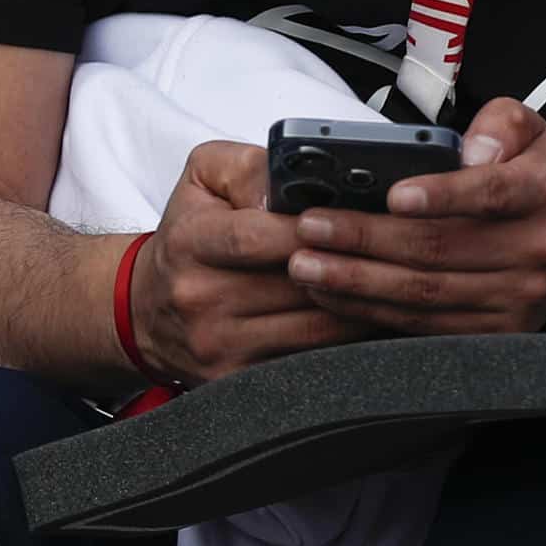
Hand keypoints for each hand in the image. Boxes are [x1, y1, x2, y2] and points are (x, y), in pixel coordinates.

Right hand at [133, 143, 375, 385]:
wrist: (146, 309)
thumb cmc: (188, 236)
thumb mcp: (205, 179)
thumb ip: (248, 168)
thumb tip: (287, 185)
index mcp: (191, 242)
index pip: (255, 237)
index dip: (310, 229)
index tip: (352, 218)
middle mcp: (200, 297)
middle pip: (296, 285)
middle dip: (352, 267)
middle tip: (399, 251)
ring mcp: (218, 344)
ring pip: (314, 328)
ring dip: (362, 306)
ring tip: (398, 283)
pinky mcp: (235, 378)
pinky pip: (309, 361)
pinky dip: (347, 341)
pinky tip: (372, 317)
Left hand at [287, 99, 545, 334]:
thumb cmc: (532, 179)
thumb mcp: (530, 131)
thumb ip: (501, 123)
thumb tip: (469, 151)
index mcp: (542, 192)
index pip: (490, 193)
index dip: (441, 195)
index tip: (393, 195)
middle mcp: (537, 248)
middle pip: (440, 248)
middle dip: (367, 238)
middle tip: (312, 228)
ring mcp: (517, 297)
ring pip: (425, 291)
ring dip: (357, 280)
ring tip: (306, 264)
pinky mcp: (495, 331)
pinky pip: (424, 323)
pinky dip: (372, 309)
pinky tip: (334, 293)